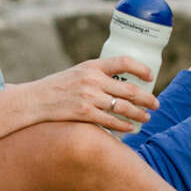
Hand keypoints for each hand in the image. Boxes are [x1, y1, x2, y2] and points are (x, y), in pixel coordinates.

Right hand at [21, 58, 160, 128]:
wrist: (35, 100)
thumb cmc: (58, 87)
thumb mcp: (78, 73)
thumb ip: (97, 76)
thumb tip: (122, 84)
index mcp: (92, 65)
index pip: (123, 61)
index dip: (141, 68)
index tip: (150, 76)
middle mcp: (92, 80)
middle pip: (129, 89)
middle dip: (147, 98)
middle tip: (155, 104)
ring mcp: (88, 97)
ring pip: (123, 107)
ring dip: (138, 114)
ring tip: (146, 118)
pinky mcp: (84, 114)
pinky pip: (110, 121)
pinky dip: (124, 125)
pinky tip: (130, 128)